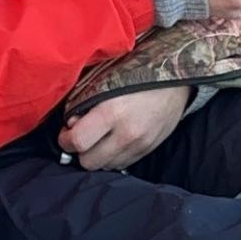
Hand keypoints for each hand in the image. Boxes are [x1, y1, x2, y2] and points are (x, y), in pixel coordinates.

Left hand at [57, 85, 192, 170]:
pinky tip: (113, 140)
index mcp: (112, 111)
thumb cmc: (135, 72)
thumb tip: (70, 124)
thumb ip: (84, 101)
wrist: (175, 78)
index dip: (65, 139)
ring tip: (99, 137)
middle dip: (80, 151)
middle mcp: (126, 133)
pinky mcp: (148, 150)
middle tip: (82, 135)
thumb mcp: (104, 79)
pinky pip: (122, 165)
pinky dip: (113, 156)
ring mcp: (139, 145)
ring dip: (97, 155)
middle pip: (89, 162)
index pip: (78, 141)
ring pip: (105, 167)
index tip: (66, 131)